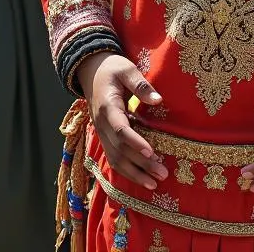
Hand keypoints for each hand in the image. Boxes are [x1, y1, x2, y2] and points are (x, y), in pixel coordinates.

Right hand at [76, 52, 166, 189]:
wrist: (91, 71)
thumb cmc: (112, 68)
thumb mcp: (127, 69)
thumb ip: (141, 85)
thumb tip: (158, 100)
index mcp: (108, 107)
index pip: (121, 130)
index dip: (135, 142)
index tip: (151, 152)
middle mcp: (102, 125)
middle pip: (120, 150)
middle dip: (141, 164)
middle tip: (162, 173)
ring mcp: (102, 133)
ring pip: (115, 159)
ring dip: (134, 173)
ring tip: (154, 184)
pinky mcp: (105, 137)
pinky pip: (114, 158)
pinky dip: (127, 171)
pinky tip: (141, 179)